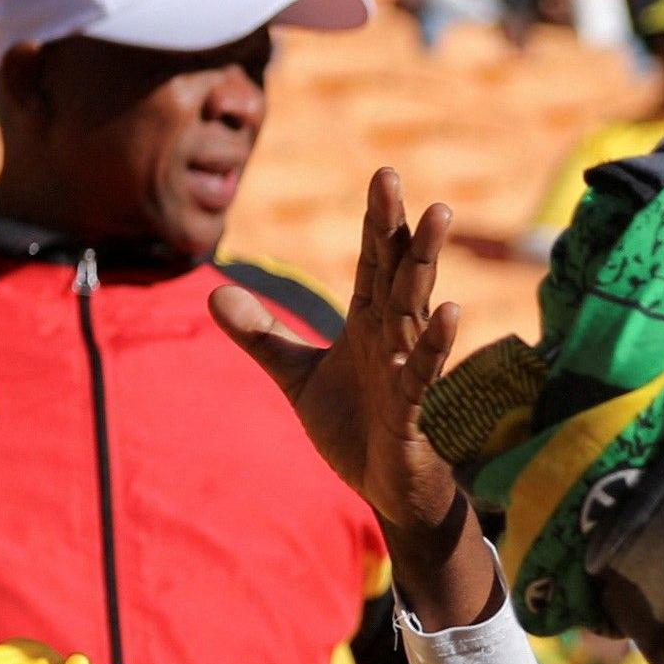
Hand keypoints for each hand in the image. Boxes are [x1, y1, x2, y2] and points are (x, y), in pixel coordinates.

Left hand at [217, 170, 494, 625]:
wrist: (384, 488)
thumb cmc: (353, 427)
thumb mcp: (295, 374)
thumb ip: (260, 334)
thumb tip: (213, 293)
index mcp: (367, 323)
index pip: (372, 262)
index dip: (377, 221)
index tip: (385, 175)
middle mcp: (390, 335)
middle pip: (395, 270)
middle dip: (398, 225)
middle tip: (397, 178)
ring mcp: (403, 368)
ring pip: (414, 306)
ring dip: (425, 262)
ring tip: (438, 216)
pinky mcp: (408, 407)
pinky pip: (422, 369)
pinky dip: (435, 341)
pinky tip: (450, 310)